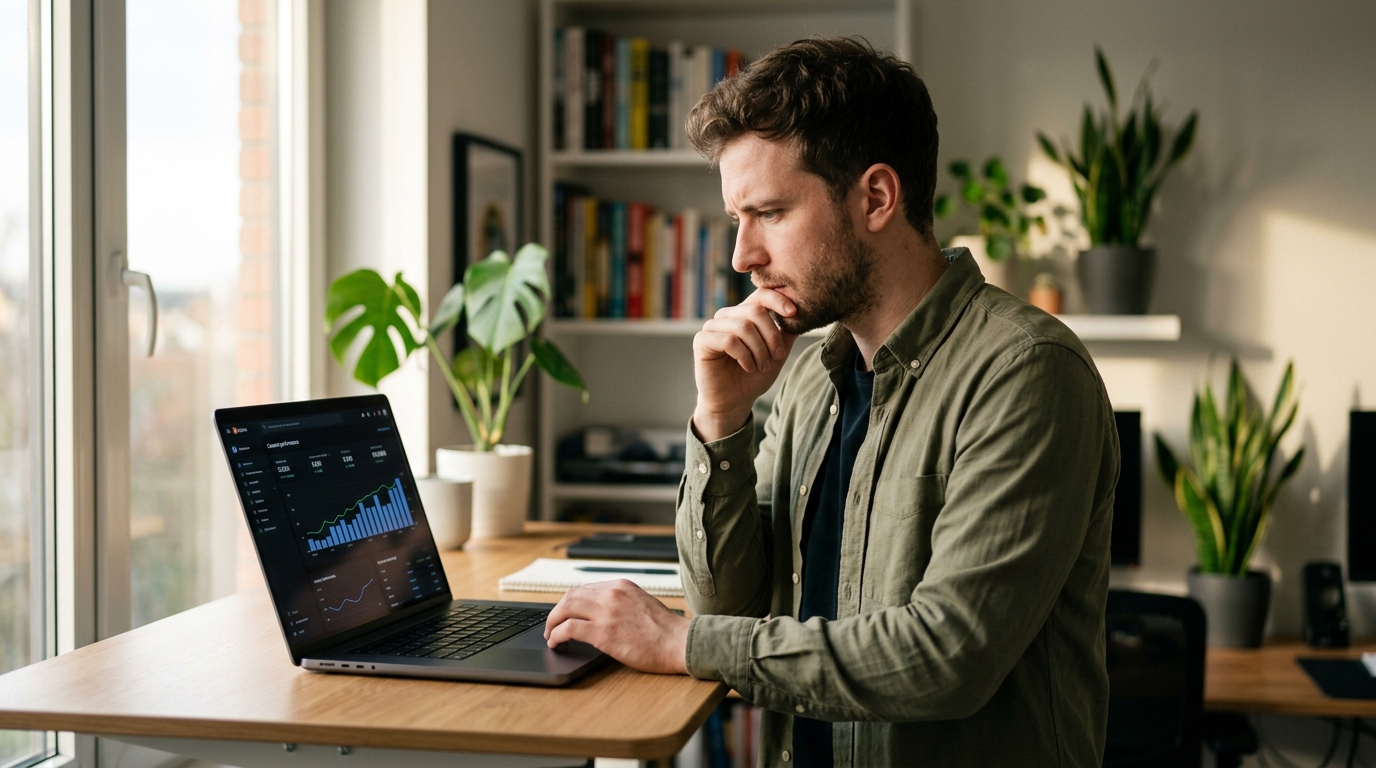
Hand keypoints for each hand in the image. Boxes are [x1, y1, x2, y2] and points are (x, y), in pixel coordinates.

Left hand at [543, 580, 690, 674]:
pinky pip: (568, 629)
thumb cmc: (667, 631)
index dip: (571, 603)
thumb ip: (622, 604)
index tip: (566, 614)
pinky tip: (555, 643)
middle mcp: (612, 594)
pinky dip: (556, 635)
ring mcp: (606, 612)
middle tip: (552, 625)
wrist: (680, 643)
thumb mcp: (643, 604)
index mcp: (622, 586)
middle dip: (556, 611)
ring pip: (565, 608)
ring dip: (552, 622)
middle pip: (571, 596)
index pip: (586, 589)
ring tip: (550, 635)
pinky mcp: (603, 633)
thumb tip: (602, 614)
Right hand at [692, 287, 799, 440]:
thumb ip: (787, 333)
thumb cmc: (754, 376)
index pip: (761, 295)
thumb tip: (804, 312)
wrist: (734, 401)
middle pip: (755, 311)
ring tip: (762, 366)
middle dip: (771, 336)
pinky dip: (744, 356)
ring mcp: (713, 326)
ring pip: (743, 326)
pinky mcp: (702, 340)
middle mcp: (727, 316)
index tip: (793, 313)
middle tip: (777, 356)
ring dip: (759, 350)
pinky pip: (729, 341)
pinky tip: (748, 367)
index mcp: (744, 314)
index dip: (778, 299)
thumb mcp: (777, 353)